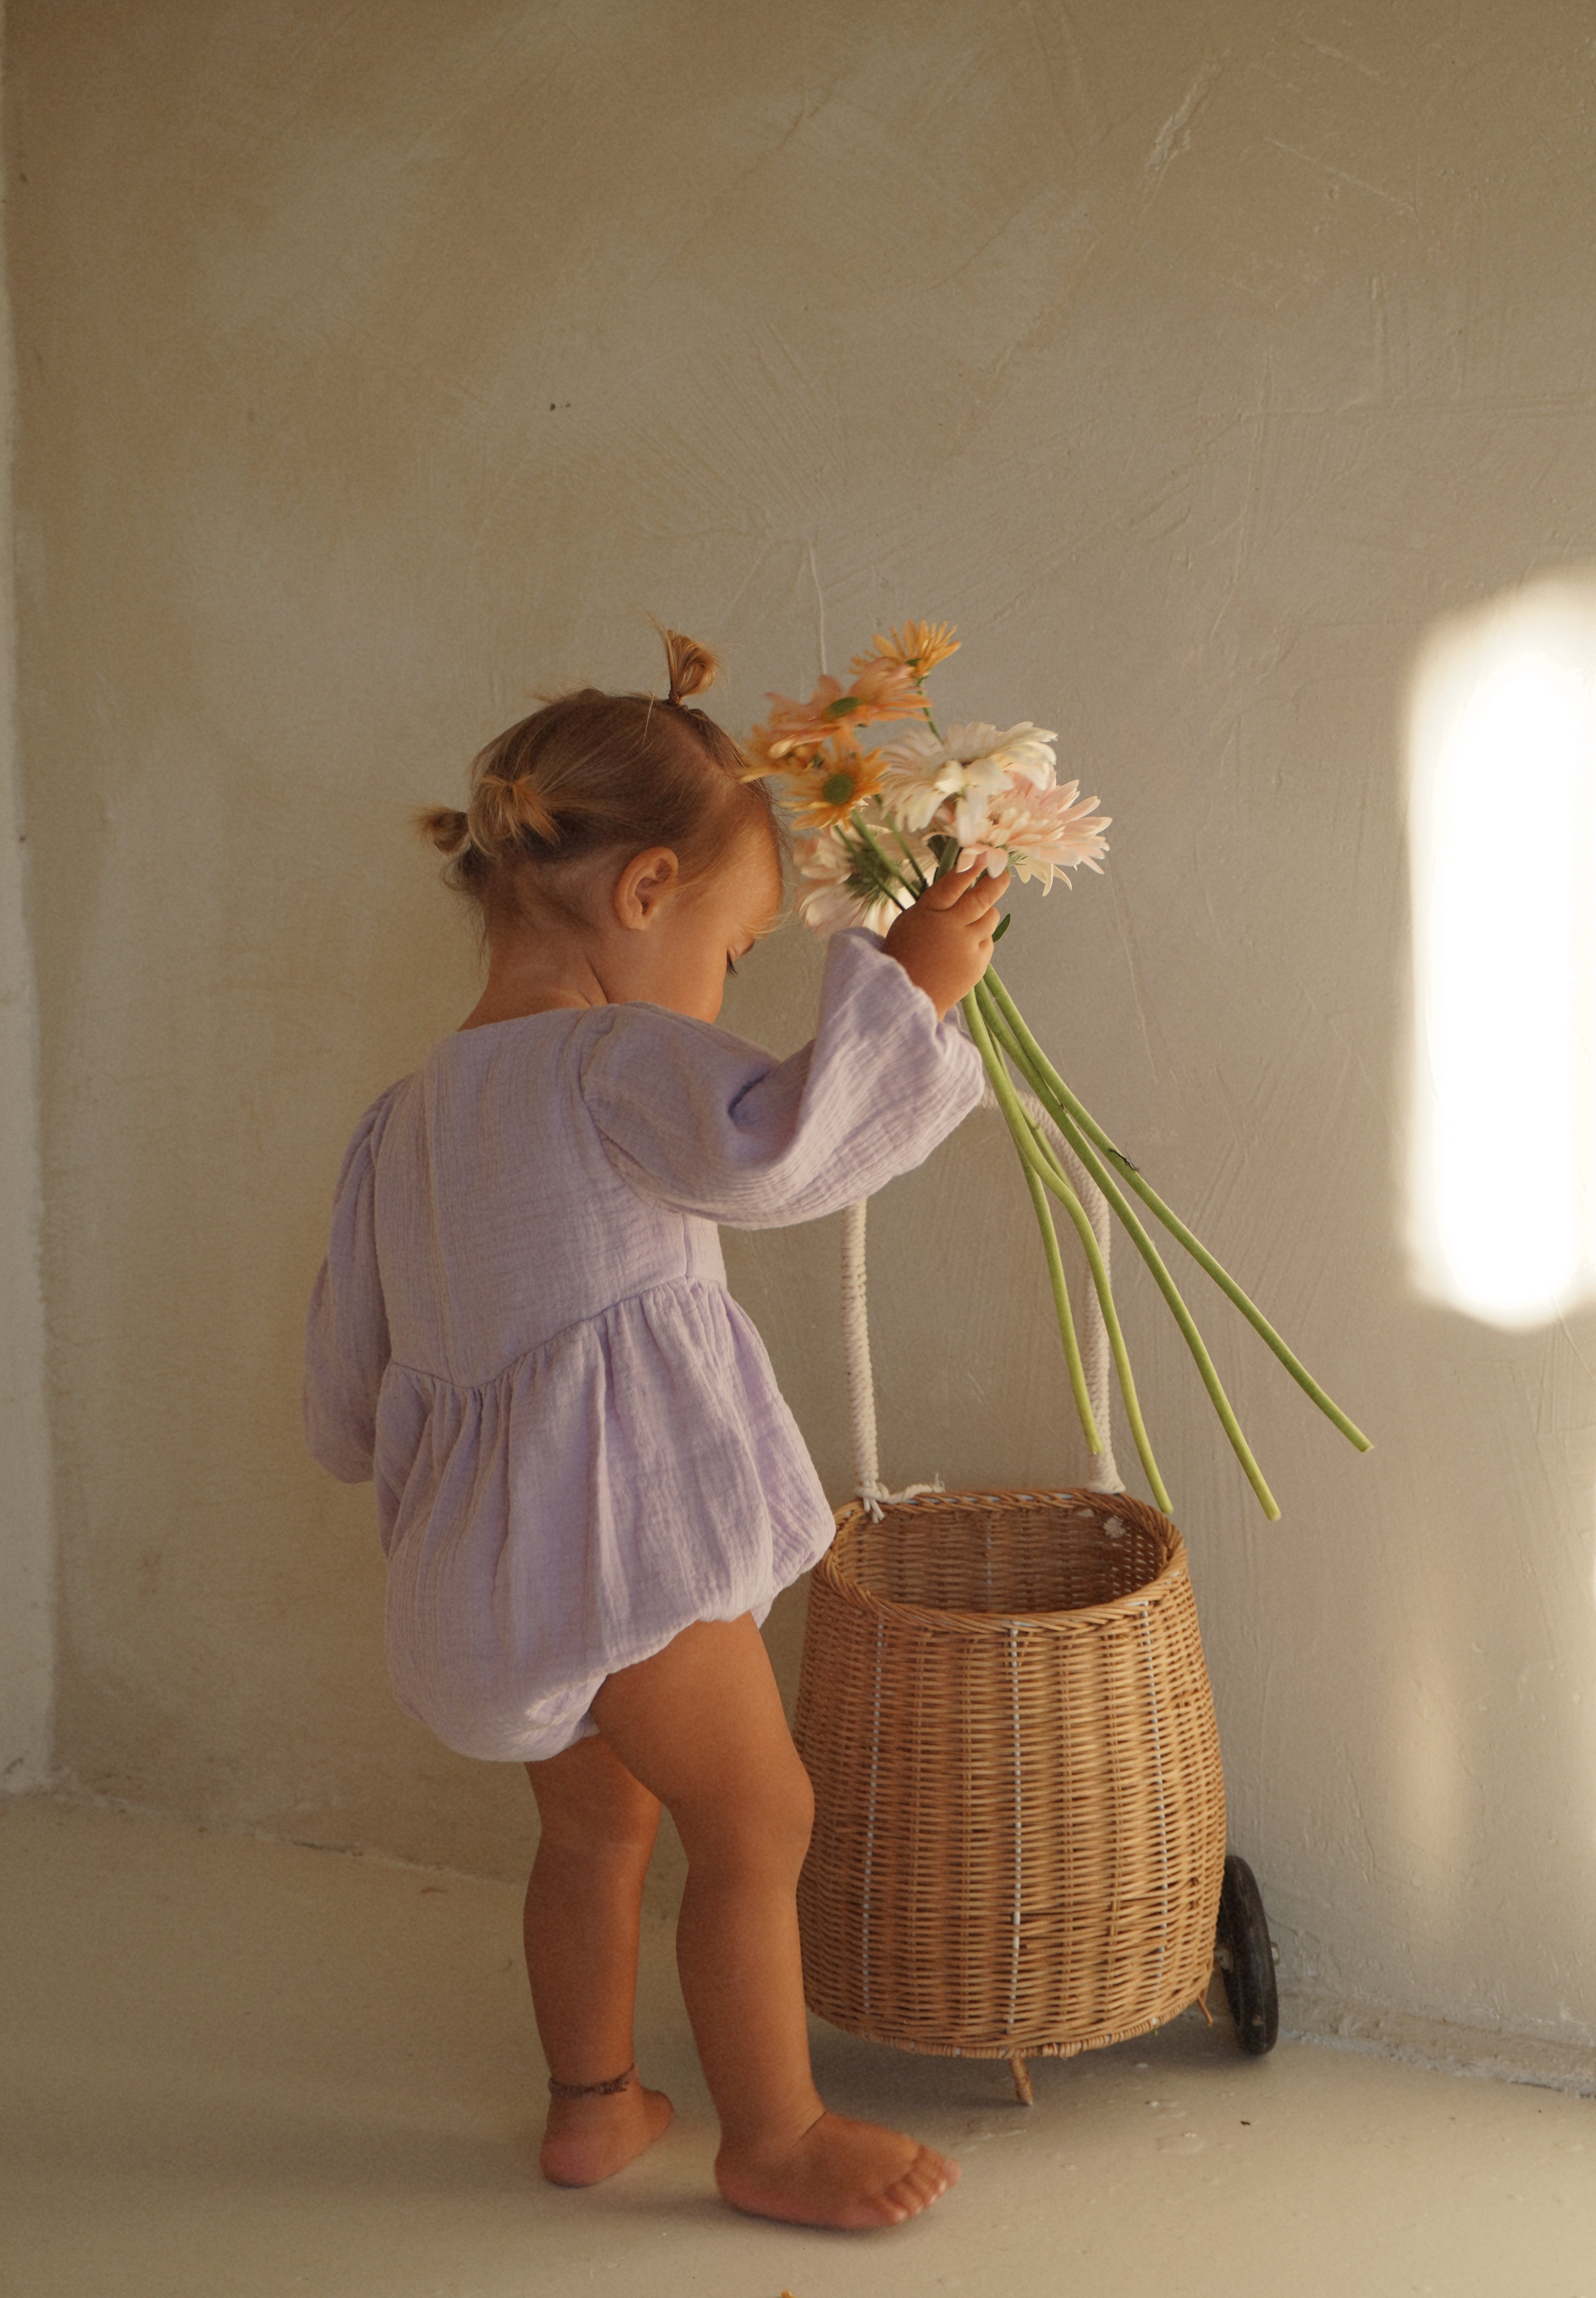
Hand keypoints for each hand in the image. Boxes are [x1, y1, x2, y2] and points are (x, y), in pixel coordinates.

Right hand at [882, 863, 1009, 1018]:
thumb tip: (962, 883)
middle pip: (981, 898)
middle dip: (996, 882)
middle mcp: (950, 927)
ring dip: (988, 912)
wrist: (909, 996)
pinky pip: (989, 941)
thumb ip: (935, 904)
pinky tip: (966, 945)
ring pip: (991, 918)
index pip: (953, 883)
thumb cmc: (905, 954)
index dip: (970, 867)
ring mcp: (966, 946)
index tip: (984, 855)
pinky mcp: (978, 964)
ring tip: (976, 917)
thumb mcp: (910, 921)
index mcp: (928, 912)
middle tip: (1004, 873)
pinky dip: (982, 938)